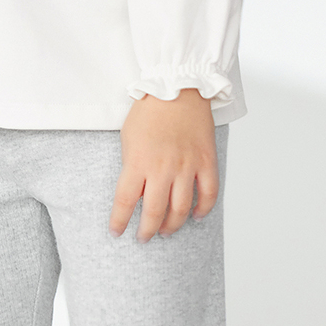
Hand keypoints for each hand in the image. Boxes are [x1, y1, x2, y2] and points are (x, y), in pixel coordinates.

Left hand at [108, 88, 217, 241]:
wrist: (177, 88)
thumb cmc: (148, 110)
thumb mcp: (128, 137)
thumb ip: (131, 165)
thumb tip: (135, 192)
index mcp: (138, 161)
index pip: (125, 202)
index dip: (119, 221)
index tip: (116, 232)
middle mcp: (162, 168)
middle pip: (154, 212)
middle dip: (147, 231)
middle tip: (143, 237)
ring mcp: (186, 166)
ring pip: (181, 209)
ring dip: (173, 225)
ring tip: (165, 231)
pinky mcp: (206, 161)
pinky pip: (208, 194)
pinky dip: (203, 210)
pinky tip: (196, 217)